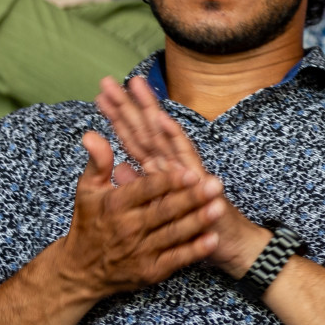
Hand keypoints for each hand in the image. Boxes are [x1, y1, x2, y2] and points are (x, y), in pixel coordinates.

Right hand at [53, 132, 223, 299]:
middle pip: (164, 211)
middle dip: (191, 198)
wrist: (80, 271)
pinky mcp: (150, 271)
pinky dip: (195, 250)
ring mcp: (140, 252)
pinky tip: (212, 239)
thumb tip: (92, 134)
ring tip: (219, 208)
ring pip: (174, 234)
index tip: (189, 171)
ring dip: (198, 221)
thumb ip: (98, 161)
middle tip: (215, 184)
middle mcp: (127, 228)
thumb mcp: (87, 191)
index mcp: (115, 205)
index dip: (167, 181)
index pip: (145, 190)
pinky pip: (176, 259)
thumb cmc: (89, 224)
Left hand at [96, 75, 270, 277]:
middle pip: (144, 129)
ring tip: (133, 86)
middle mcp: (171, 163)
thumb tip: (120, 167)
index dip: (117, 117)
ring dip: (147, 109)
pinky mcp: (198, 178)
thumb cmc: (193, 226)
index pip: (133, 138)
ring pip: (162, 134)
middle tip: (107, 82)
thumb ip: (139, 185)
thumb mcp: (157, 206)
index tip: (100, 97)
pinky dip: (173, 135)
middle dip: (126, 105)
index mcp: (158, 170)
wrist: (224, 242)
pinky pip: (184, 155)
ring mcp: (185, 168)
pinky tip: (160, 118)